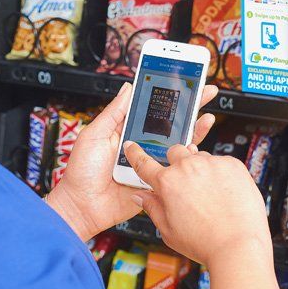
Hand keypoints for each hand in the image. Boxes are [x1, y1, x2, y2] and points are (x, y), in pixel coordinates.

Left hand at [45, 82, 217, 240]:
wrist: (82, 206)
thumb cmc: (81, 171)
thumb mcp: (94, 135)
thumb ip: (114, 113)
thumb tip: (128, 87)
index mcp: (127, 131)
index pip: (152, 109)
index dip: (168, 96)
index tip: (184, 82)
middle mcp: (142, 145)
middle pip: (171, 123)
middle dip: (190, 107)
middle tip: (206, 92)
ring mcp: (151, 163)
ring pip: (178, 144)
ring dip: (194, 130)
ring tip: (206, 117)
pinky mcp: (156, 181)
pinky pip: (175, 169)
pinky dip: (188, 158)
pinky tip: (195, 147)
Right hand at [123, 142, 270, 266]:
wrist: (239, 246)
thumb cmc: (205, 243)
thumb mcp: (169, 231)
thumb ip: (152, 208)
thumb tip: (140, 195)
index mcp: (168, 183)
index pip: (144, 164)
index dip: (135, 154)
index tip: (132, 146)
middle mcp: (187, 168)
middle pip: (175, 152)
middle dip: (176, 163)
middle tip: (185, 183)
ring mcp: (211, 163)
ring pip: (200, 157)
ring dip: (200, 168)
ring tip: (210, 194)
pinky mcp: (232, 164)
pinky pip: (222, 162)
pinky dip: (221, 174)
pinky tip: (225, 194)